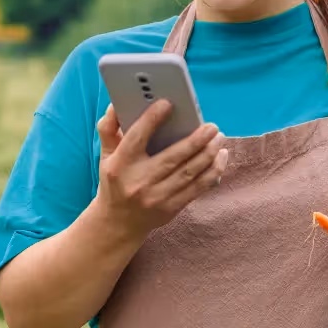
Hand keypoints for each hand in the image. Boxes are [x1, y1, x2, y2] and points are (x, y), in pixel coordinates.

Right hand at [95, 101, 228, 237]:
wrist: (118, 223)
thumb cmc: (115, 181)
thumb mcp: (106, 156)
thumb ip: (108, 129)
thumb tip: (115, 105)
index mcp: (120, 165)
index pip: (136, 138)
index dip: (152, 120)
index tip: (168, 104)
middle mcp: (139, 182)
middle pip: (172, 157)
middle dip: (196, 140)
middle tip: (211, 126)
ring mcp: (156, 197)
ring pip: (189, 173)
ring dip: (209, 154)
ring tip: (219, 138)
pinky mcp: (171, 208)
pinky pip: (197, 188)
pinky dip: (213, 171)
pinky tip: (221, 157)